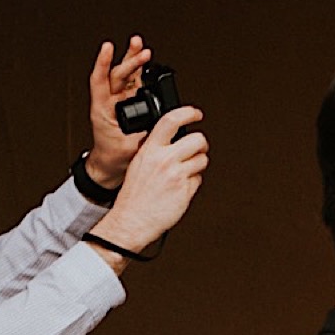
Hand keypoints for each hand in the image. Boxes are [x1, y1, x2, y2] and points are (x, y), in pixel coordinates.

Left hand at [83, 35, 152, 188]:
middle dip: (130, 61)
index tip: (107, 48)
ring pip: (125, 75)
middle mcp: (109, 101)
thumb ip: (141, 135)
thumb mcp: (128, 148)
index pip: (99, 81)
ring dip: (133, 59)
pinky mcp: (129, 102)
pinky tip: (145, 59)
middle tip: (142, 52)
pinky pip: (134, 83)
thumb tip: (157, 125)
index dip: (102, 64)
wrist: (111, 165)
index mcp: (101, 109)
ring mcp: (119, 100)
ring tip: (139, 44)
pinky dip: (140, 71)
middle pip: (117, 75)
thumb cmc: (113, 156)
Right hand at [91, 105, 207, 251]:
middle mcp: (164, 160)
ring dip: (197, 165)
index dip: (188, 113)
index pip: (171, 120)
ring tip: (184, 172)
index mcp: (149, 151)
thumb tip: (173, 140)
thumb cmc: (133, 197)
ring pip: (202, 159)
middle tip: (196, 150)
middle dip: (200, 145)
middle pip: (197, 139)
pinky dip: (192, 183)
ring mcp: (177, 175)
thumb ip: (154, 150)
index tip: (195, 114)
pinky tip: (179, 188)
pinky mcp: (186, 190)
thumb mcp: (138, 165)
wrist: (131, 221)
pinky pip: (198, 179)